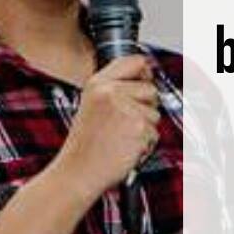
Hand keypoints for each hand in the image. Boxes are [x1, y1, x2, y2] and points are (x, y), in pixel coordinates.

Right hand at [55, 55, 160, 202]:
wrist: (78, 171)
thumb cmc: (85, 145)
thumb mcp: (91, 106)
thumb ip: (114, 90)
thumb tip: (145, 77)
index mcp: (97, 84)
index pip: (135, 61)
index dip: (145, 72)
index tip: (145, 80)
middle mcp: (111, 93)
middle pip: (151, 89)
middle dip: (146, 106)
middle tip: (126, 123)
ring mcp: (126, 109)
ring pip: (155, 113)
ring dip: (144, 128)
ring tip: (121, 137)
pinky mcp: (139, 127)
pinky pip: (155, 132)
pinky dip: (145, 143)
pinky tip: (125, 147)